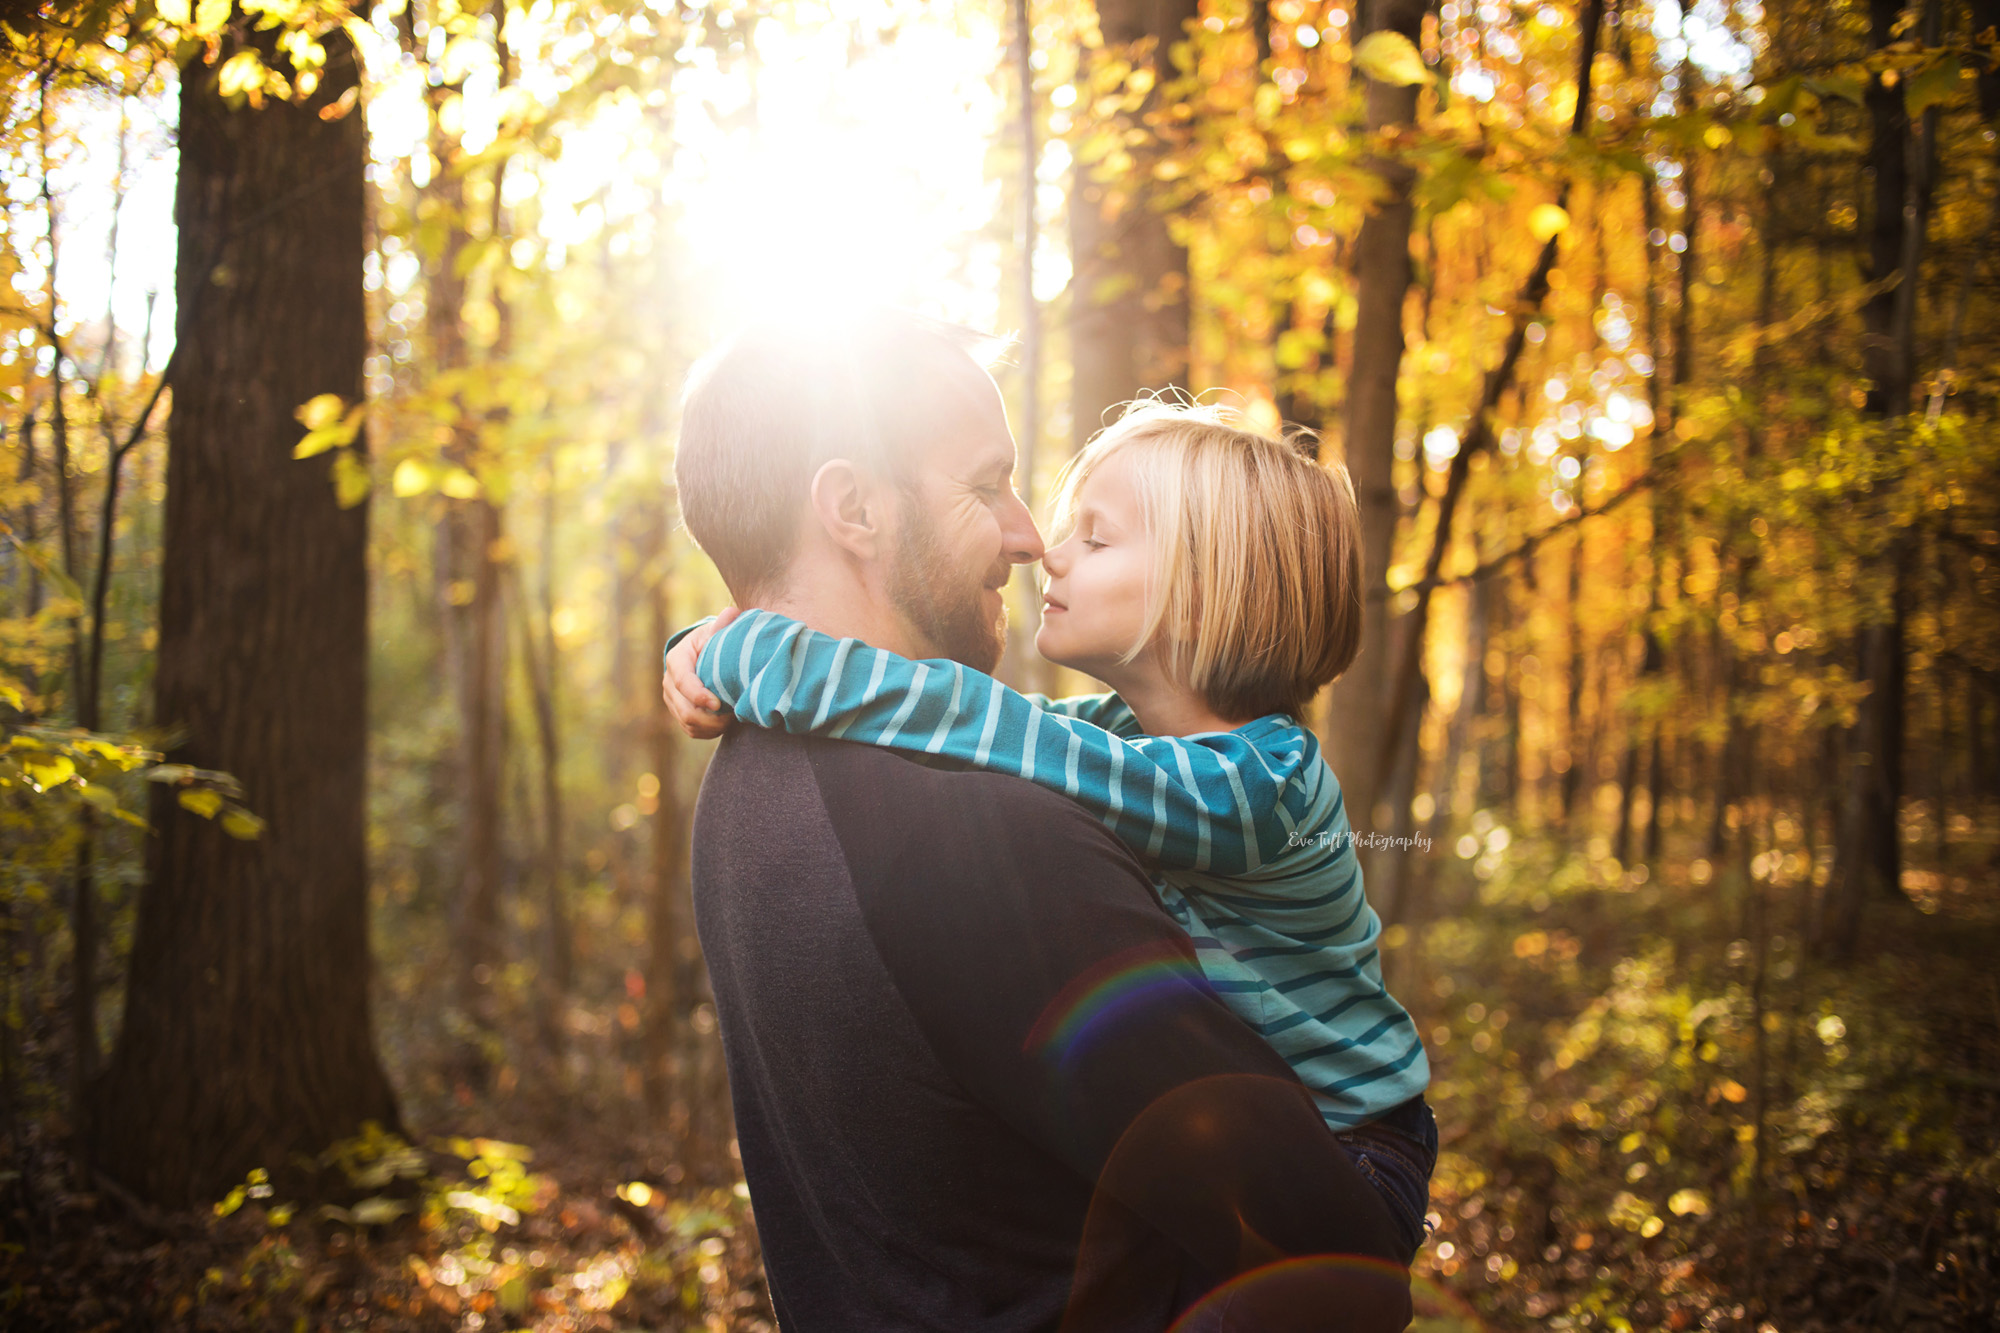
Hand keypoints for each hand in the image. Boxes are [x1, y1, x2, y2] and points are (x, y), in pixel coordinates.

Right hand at [662, 607, 741, 740]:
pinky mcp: (678, 712)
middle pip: (684, 708)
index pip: (682, 681)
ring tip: (732, 718)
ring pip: (687, 722)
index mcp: (677, 658)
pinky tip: (725, 724)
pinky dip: (708, 732)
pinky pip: (691, 730)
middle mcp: (669, 680)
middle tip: (733, 715)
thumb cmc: (716, 641)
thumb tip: (731, 613)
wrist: (708, 654)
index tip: (718, 703)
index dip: (698, 695)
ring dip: (711, 725)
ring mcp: (672, 698)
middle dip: (709, 717)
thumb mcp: (718, 631)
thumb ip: (724, 625)